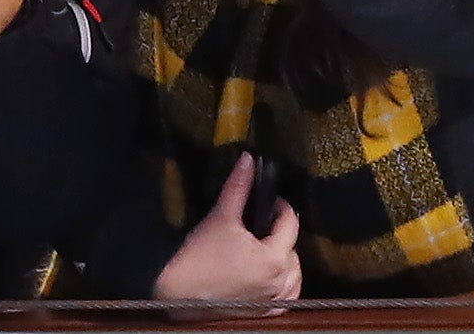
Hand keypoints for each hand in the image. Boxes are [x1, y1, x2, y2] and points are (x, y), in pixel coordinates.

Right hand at [153, 153, 301, 303]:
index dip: (280, 205)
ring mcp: (273, 301)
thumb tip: (249, 159)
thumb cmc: (200, 256)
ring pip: (293, 275)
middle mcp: (280, 282)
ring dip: (286, 258)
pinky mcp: (264, 313)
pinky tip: (271, 275)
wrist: (180, 295)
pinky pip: (287, 298)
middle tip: (262, 220)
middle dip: (281, 232)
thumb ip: (238, 186)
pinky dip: (284, 284)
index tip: (268, 198)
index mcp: (274, 258)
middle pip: (293, 249)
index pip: (290, 223)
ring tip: (266, 245)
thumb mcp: (221, 216)